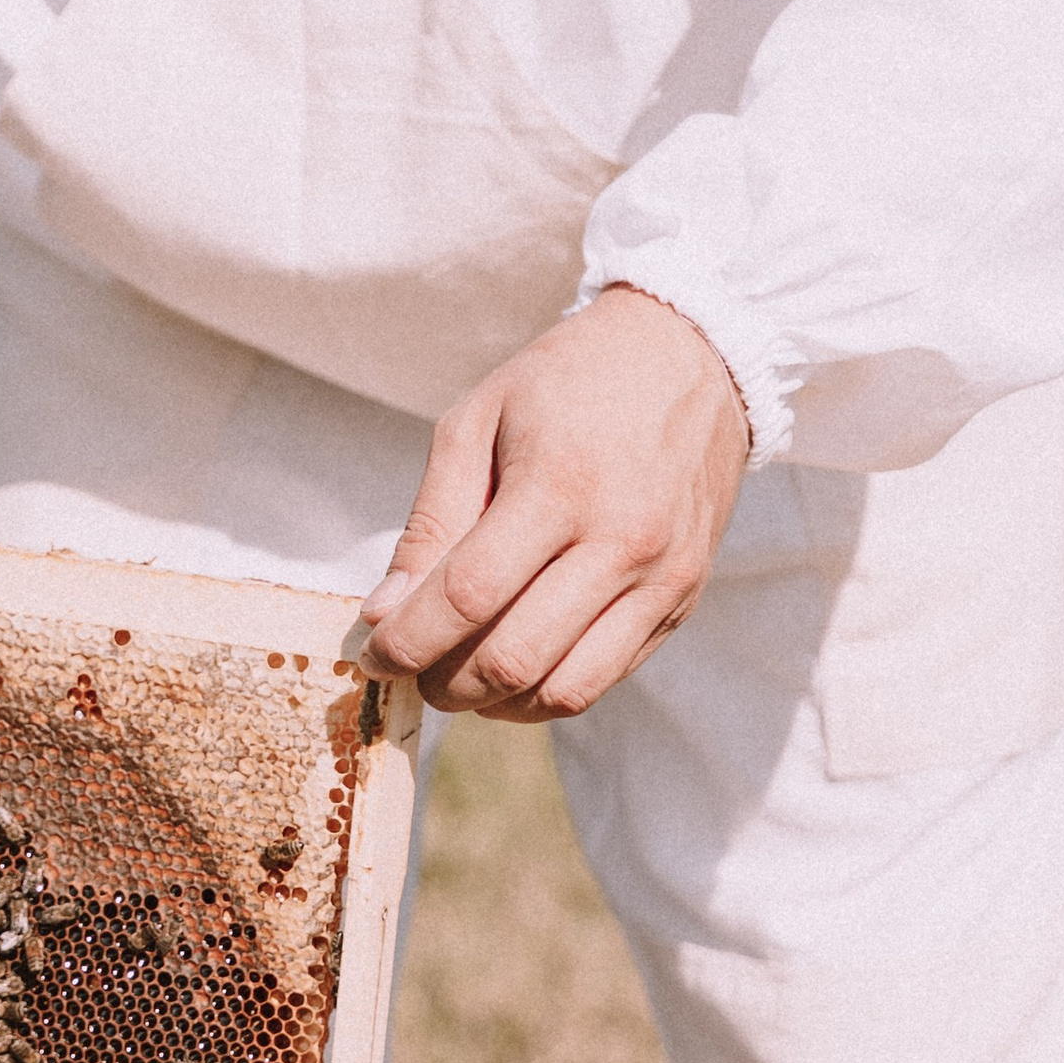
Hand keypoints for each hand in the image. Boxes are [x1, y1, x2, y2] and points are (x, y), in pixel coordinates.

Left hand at [356, 286, 749, 720]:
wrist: (690, 359)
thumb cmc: (568, 382)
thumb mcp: (477, 422)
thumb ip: (431, 522)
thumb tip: (384, 613)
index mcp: (560, 485)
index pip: (469, 596)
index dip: (408, 640)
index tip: (373, 655)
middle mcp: (621, 542)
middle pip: (514, 658)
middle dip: (443, 683)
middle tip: (412, 670)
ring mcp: (661, 580)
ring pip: (563, 691)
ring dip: (495, 704)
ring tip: (459, 676)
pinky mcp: (682, 602)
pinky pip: (605, 679)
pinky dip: (546, 692)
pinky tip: (513, 667)